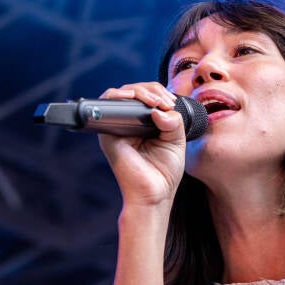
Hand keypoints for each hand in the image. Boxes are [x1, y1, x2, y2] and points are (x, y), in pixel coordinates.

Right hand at [98, 82, 186, 208]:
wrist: (155, 194)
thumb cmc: (164, 172)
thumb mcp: (177, 140)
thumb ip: (173, 121)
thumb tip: (158, 109)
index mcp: (144, 124)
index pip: (147, 95)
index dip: (159, 92)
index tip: (171, 102)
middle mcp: (128, 123)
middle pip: (134, 90)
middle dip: (152, 90)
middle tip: (166, 102)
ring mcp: (116, 126)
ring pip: (121, 93)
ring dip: (140, 91)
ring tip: (155, 102)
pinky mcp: (107, 133)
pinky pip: (107, 105)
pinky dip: (120, 96)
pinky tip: (135, 100)